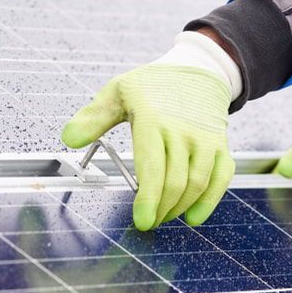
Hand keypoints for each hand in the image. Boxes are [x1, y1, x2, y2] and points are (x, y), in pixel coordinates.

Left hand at [61, 63, 235, 230]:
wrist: (198, 70)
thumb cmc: (153, 84)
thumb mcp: (118, 92)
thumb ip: (93, 117)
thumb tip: (69, 138)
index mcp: (154, 119)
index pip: (152, 166)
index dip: (148, 199)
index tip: (141, 221)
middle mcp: (184, 130)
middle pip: (175, 182)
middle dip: (160, 209)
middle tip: (147, 222)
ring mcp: (206, 139)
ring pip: (198, 183)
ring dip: (180, 208)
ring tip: (163, 217)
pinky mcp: (221, 145)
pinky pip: (222, 178)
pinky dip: (210, 201)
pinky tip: (193, 217)